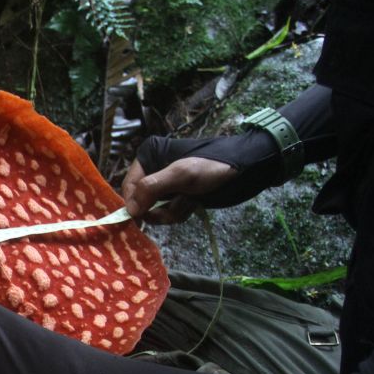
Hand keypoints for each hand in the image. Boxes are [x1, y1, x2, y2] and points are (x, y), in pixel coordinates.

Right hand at [122, 157, 237, 223]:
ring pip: (155, 210)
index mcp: (149, 157)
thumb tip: (130, 210)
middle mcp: (154, 170)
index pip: (129, 186)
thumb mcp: (181, 174)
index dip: (135, 204)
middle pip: (141, 201)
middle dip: (159, 209)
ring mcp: (166, 185)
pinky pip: (168, 212)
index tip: (144, 216)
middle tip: (177, 204)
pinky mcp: (176, 196)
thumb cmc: (212, 166)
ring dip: (172, 212)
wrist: (244, 170)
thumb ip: (152, 189)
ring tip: (188, 201)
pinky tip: (193, 203)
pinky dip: (180, 212)